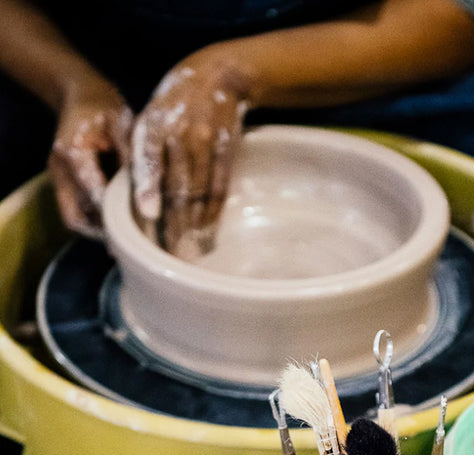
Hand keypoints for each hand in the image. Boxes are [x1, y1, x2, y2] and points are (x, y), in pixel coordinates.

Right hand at [48, 78, 132, 238]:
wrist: (79, 94)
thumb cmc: (105, 106)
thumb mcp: (122, 122)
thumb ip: (132, 154)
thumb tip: (149, 186)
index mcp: (73, 153)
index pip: (93, 192)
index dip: (115, 213)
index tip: (139, 228)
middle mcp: (59, 168)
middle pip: (76, 215)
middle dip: (104, 232)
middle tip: (133, 244)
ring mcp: (58, 177)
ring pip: (74, 218)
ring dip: (98, 231)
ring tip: (127, 240)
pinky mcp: (64, 182)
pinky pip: (75, 211)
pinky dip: (94, 221)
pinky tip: (119, 226)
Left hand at [131, 49, 247, 257]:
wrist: (217, 76)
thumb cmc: (175, 104)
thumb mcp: (150, 118)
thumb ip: (142, 154)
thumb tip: (137, 200)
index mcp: (152, 125)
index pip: (148, 162)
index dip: (149, 190)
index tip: (148, 215)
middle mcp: (178, 133)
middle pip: (175, 184)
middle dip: (170, 220)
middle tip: (166, 250)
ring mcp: (205, 142)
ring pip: (198, 191)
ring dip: (192, 224)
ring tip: (186, 248)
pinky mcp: (227, 150)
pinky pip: (219, 187)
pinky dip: (212, 211)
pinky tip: (207, 229)